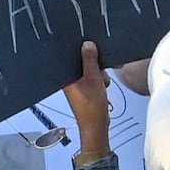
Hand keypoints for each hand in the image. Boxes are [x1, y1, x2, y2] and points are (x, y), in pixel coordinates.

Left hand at [63, 41, 112, 158]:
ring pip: (89, 69)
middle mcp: (68, 79)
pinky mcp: (85, 88)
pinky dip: (100, 79)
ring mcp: (77, 84)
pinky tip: (104, 85)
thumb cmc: (91, 106)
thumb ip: (90, 61)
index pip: (69, 55)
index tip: (89, 43)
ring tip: (103, 82)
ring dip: (99, 73)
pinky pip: (92, 77)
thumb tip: (87, 44)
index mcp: (65, 75)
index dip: (79, 49)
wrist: (97, 126)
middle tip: (101, 69)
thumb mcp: (92, 79)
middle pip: (81, 62)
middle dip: (94, 64)